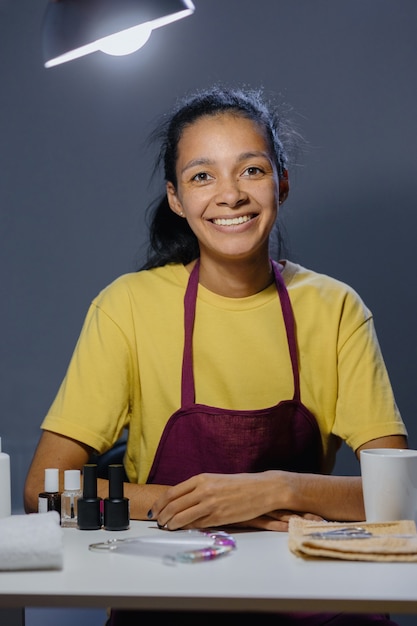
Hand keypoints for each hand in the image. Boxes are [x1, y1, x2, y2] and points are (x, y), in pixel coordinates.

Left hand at [148, 471, 321, 530]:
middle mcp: (203, 490)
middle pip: (173, 506)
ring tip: (166, 528)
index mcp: (202, 479)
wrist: (263, 489)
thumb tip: (181, 501)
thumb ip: (199, 488)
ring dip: (170, 524)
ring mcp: (211, 504)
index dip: (159, 504)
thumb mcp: (216, 480)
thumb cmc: (240, 485)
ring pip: (182, 517)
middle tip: (157, 522)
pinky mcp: (219, 517)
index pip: (172, 493)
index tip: (154, 510)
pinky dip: (186, 528)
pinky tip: (182, 530)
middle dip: (162, 516)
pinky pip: (197, 524)